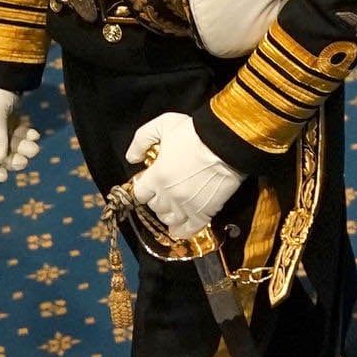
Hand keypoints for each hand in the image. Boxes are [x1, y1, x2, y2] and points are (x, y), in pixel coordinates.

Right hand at [0, 83, 38, 182]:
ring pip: (9, 146)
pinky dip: (26, 137)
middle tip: (25, 161)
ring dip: (22, 148)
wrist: (6, 69)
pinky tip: (34, 134)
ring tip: (34, 145)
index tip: (3, 177)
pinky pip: (17, 136)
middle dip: (11, 159)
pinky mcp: (9, 120)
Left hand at [116, 112, 245, 239]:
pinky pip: (189, 230)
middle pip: (154, 207)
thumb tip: (131, 158)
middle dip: (156, 198)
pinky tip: (180, 229)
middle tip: (165, 190)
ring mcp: (186, 206)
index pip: (139, 193)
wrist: (225, 142)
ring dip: (168, 213)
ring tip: (174, 206)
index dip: (144, 187)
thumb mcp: (162, 125)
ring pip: (169, 219)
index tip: (149, 182)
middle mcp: (168, 195)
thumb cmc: (194, 132)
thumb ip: (141, 140)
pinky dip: (182, 231)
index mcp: (156, 176)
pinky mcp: (204, 212)